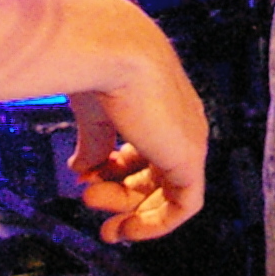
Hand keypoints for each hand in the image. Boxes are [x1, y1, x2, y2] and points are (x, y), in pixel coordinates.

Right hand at [67, 35, 210, 243]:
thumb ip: (95, 145)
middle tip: (88, 201)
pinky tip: (126, 228)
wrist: (109, 47)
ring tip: (90, 199)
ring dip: (127, 208)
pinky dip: (156, 223)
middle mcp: (181, 122)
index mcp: (162, 105)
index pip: (147, 150)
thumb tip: (83, 171)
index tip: (86, 181)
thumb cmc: (100, 65)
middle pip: (156, 174)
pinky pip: (184, 206)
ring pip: (167, 193)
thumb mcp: (95, 113)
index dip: (115, 172)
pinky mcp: (190, 157)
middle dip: (120, 196)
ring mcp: (189, 139)